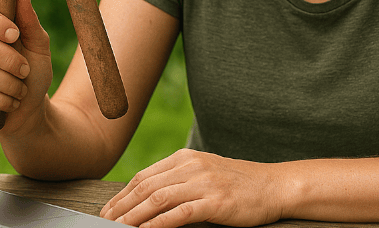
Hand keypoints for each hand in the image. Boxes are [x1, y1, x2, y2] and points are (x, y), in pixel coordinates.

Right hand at [0, 0, 52, 134]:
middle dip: (11, 60)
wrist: (28, 107)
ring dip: (11, 84)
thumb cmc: (32, 71)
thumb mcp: (38, 45)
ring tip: (20, 90)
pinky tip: (10, 102)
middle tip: (25, 70)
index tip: (16, 34)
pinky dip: (2, 100)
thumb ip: (29, 19)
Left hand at [100, 149, 283, 227]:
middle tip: (104, 223)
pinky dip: (158, 223)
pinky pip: (180, 213)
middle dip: (121, 207)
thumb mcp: (205, 173)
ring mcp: (204, 183)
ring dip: (133, 216)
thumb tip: (147, 197)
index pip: (144, 177)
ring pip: (158, 199)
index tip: (107, 212)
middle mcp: (191, 167)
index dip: (121, 195)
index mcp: (185, 158)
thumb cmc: (238, 184)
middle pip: (146, 187)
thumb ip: (178, 180)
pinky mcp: (216, 201)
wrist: (274, 186)